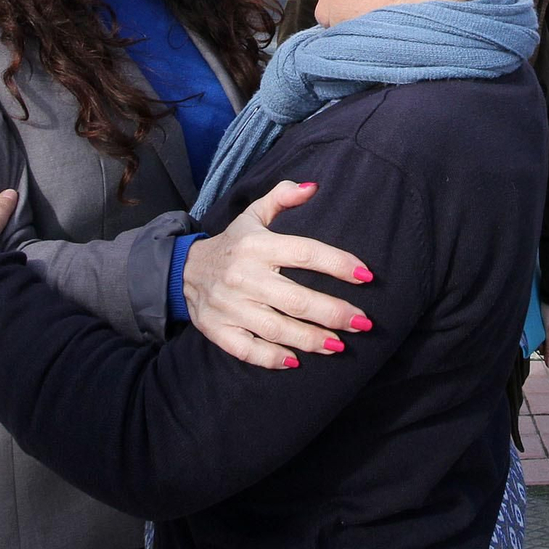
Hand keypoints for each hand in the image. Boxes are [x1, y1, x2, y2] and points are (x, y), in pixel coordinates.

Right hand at [184, 181, 374, 369]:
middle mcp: (243, 276)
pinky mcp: (217, 329)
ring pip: (276, 328)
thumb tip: (313, 186)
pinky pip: (247, 350)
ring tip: (340, 344)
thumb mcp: (252, 215)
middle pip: (296, 299)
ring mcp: (229, 306)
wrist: (182, 271)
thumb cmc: (233, 244)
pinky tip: (297, 361)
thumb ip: (282, 197)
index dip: (338, 264)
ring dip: (311, 339)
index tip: (366, 275)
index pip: (305, 253)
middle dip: (334, 313)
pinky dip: (272, 358)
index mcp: (256, 246)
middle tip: (363, 322)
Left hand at [540, 303, 548, 367]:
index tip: (540, 336)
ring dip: (541, 332)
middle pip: (547, 344)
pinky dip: (542, 327)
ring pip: (545, 337)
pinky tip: (541, 321)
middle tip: (541, 327)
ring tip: (542, 322)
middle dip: (542, 338)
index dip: (543, 345)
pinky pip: (546, 330)